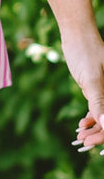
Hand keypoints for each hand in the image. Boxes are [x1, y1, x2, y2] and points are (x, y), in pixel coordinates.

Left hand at [62, 34, 103, 153]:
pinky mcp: (98, 88)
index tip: (94, 144)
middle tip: (83, 142)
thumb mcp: (91, 78)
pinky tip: (81, 125)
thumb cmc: (85, 52)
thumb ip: (99, 102)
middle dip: (101, 134)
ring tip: (80, 136)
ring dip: (95, 128)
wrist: (77, 34)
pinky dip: (91, 118)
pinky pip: (99, 108)